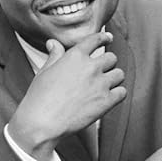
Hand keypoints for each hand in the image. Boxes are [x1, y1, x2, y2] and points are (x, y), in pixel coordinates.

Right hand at [9, 33, 125, 160]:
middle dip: (107, 64)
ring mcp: (100, 84)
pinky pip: (122, 92)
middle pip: (112, 58)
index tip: (108, 38)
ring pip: (120, 74)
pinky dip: (118, 94)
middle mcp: (91, 67)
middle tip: (101, 72)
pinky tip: (109, 97)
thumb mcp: (44, 72)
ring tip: (106, 85)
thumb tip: (53, 43)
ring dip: (114, 78)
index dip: (104, 37)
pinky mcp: (106, 101)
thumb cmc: (39, 98)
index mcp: (75, 57)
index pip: (95, 40)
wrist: (41, 123)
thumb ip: (54, 56)